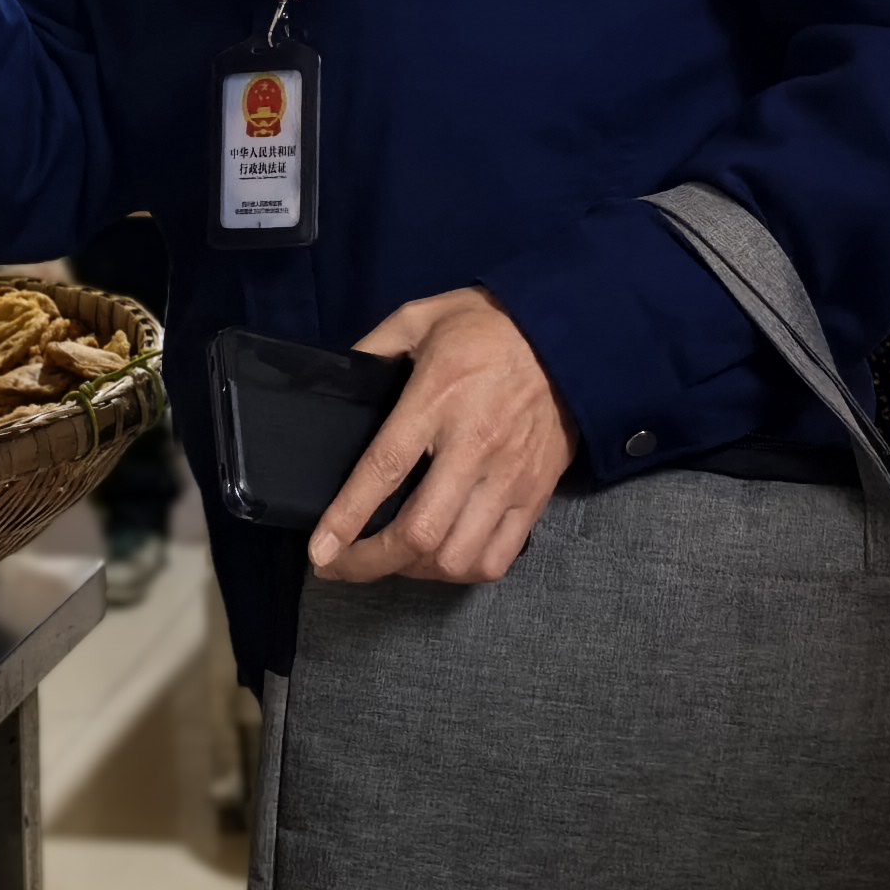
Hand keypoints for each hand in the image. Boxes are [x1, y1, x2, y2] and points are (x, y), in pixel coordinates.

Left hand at [309, 290, 580, 586]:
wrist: (569, 336)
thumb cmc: (490, 326)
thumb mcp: (421, 318)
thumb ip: (375, 347)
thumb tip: (337, 377)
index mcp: (437, 399)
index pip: (384, 469)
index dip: (346, 518)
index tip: (320, 552)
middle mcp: (474, 446)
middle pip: (420, 531)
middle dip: (371, 563)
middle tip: (341, 567)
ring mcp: (509, 476)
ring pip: (457, 556)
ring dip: (415, 571)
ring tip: (392, 561)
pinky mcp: (535, 494)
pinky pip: (498, 557)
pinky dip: (462, 571)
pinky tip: (441, 559)